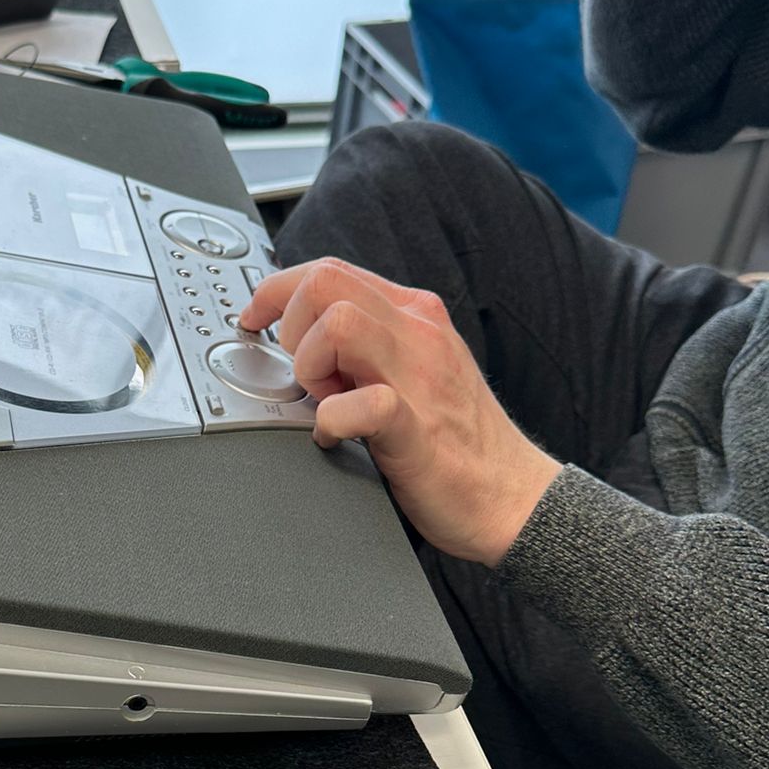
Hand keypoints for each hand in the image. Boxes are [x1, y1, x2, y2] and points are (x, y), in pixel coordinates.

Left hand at [241, 259, 560, 567]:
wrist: (514, 497)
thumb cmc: (460, 441)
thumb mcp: (414, 368)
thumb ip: (369, 343)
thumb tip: (306, 335)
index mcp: (414, 315)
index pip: (330, 270)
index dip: (276, 291)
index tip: (254, 319)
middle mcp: (418, 333)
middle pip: (326, 281)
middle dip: (290, 324)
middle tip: (303, 373)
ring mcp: (421, 377)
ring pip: (339, 324)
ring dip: (310, 365)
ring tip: (324, 400)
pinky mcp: (418, 429)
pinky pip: (363, 403)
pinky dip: (332, 420)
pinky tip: (335, 438)